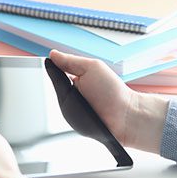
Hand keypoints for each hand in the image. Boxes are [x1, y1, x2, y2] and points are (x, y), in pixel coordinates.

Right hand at [48, 50, 169, 153]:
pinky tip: (78, 111)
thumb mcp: (91, 68)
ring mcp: (73, 109)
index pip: (58, 71)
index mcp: (78, 78)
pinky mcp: (74, 123)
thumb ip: (70, 61)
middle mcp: (74, 93)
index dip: (53, 68)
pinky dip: (68, 112)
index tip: (50, 65)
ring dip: (64, 99)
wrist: (126, 117)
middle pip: (55, 86)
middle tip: (73, 84)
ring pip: (58, 101)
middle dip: (59, 84)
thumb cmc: (113, 92)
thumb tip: (52, 54)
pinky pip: (63, 115)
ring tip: (79, 100)